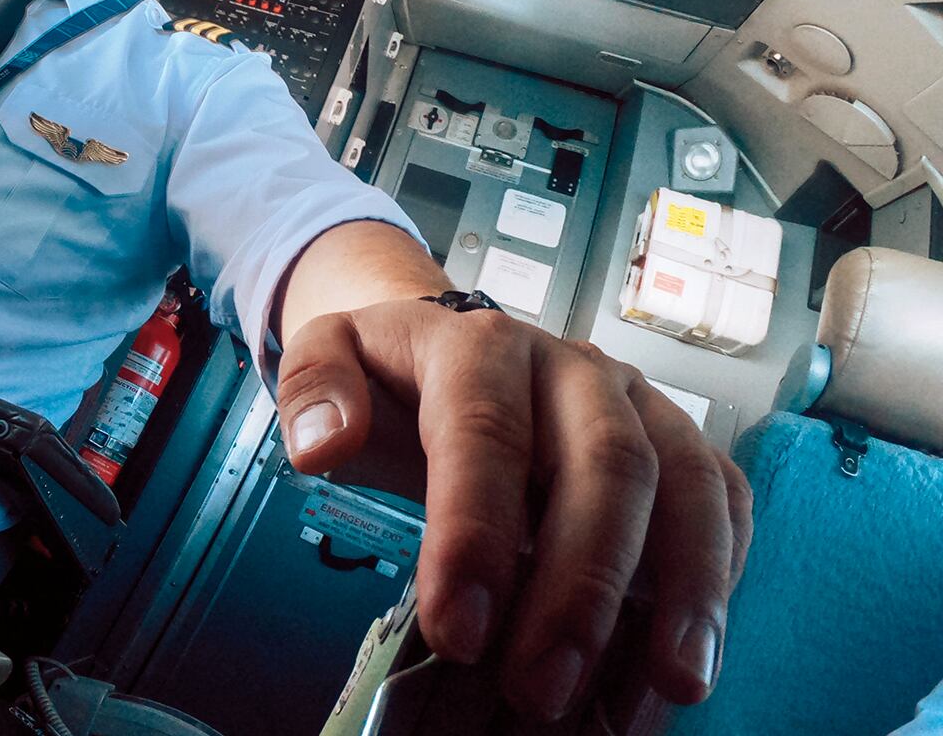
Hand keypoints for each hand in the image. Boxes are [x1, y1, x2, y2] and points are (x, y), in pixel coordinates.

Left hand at [275, 300, 752, 720]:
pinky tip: (686, 661)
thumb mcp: (328, 357)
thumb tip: (321, 447)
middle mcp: (574, 368)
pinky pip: (722, 507)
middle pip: (605, 466)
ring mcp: (640, 404)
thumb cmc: (393, 376)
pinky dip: (716, 585)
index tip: (458, 632)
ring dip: (684, 593)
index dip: (475, 534)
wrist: (450, 346)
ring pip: (687, 485)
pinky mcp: (682, 445)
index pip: (485, 433)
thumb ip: (311, 390)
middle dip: (581, 587)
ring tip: (666, 687)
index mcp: (480, 346)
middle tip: (543, 687)